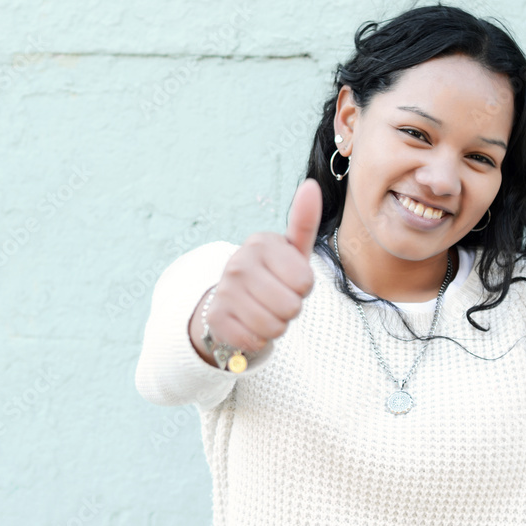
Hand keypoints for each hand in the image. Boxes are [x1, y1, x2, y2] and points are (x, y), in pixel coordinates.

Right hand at [190, 178, 323, 361]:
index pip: (305, 282)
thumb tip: (311, 185)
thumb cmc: (272, 273)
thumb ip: (304, 221)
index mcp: (260, 243)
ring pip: (274, 327)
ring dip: (275, 326)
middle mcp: (238, 262)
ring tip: (264, 311)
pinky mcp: (215, 317)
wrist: (231, 300)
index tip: (288, 279)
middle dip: (290, 309)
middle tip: (276, 298)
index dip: (302, 287)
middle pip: (291, 307)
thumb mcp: (291, 250)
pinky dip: (257, 339)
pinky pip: (255, 341)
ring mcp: (224, 290)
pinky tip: (248, 324)